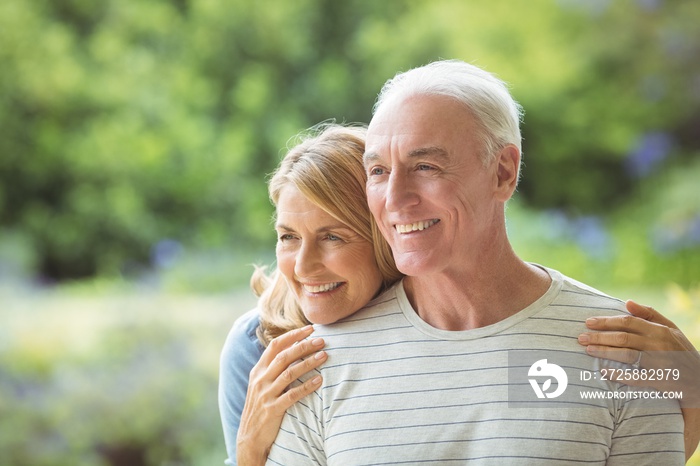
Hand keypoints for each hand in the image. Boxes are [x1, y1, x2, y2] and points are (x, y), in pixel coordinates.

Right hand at [236, 325, 325, 465]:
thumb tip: (293, 350)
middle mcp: (260, 380)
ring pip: (289, 373)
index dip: (292, 336)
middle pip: (284, 357)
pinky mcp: (272, 409)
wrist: (249, 437)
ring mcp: (265, 394)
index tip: (310, 329)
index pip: (275, 346)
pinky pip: (293, 395)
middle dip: (304, 346)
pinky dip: (307, 386)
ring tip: (324, 356)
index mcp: (258, 371)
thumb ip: (273, 369)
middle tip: (322, 341)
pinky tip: (319, 380)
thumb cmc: (261, 407)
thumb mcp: (261, 385)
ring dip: (308, 363)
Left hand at [577, 300, 699, 459]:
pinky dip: (619, 374)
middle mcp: (660, 344)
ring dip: (605, 352)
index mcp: (660, 330)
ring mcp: (660, 363)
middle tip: (580, 337)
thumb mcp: (671, 328)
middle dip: (600, 336)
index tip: (588, 322)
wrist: (699, 380)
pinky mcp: (660, 380)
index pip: (628, 322)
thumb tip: (627, 301)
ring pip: (627, 354)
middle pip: (624, 337)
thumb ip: (649, 314)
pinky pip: (636, 377)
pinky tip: (604, 371)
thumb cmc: (681, 350)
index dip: (607, 321)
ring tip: (588, 350)